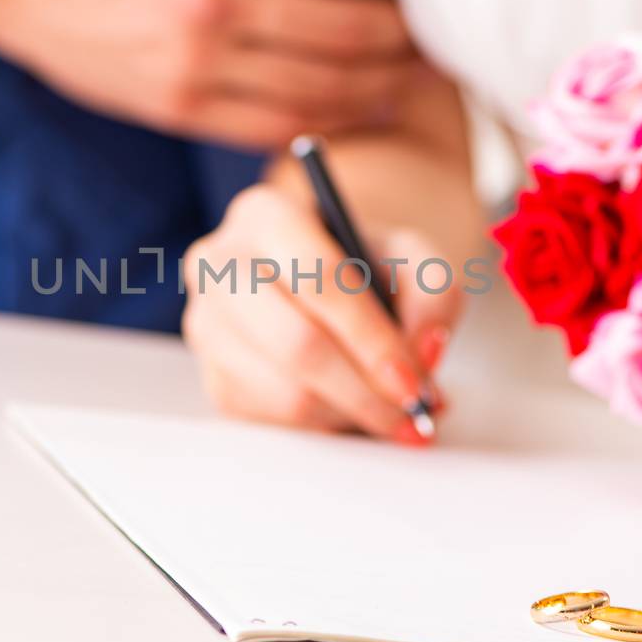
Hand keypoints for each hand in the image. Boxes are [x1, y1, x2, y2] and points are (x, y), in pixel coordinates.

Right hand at [0, 0, 420, 148]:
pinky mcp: (180, 109)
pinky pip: (272, 125)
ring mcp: (196, 66)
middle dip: (403, 30)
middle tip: (436, 30)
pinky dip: (327, 122)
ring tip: (416, 75)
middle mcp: (212, 7)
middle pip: (344, 25)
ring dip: (381, 83)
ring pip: (318, 84)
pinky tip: (361, 110)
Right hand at [182, 184, 462, 442]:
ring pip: (285, 393)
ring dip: (350, 413)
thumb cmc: (363, 265)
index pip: (318, 283)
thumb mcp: (411, 256)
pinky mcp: (212, 376)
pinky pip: (273, 422)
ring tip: (389, 412)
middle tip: (410, 411)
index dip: (371, 339)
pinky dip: (325, 426)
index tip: (414, 382)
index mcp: (264, 215)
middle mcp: (219, 265)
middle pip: (295, 344)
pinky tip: (352, 409)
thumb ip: (434, 293)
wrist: (320, 281)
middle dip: (363, 389)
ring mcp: (207, 324)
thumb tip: (424, 352)